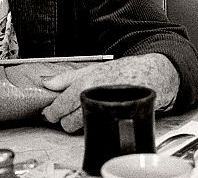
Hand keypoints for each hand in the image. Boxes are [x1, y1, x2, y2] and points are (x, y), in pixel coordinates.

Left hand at [40, 54, 179, 132]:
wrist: (150, 76)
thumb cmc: (122, 71)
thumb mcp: (92, 68)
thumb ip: (67, 77)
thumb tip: (47, 82)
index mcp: (85, 83)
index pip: (60, 106)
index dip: (52, 111)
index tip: (49, 112)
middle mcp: (94, 98)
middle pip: (68, 122)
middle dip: (65, 118)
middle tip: (67, 111)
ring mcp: (104, 110)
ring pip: (80, 128)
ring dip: (78, 123)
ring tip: (83, 111)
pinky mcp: (113, 119)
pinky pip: (95, 128)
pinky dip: (93, 124)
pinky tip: (96, 115)